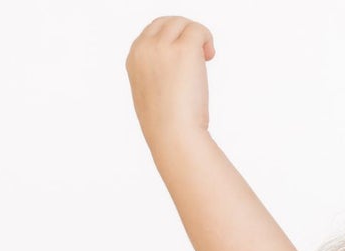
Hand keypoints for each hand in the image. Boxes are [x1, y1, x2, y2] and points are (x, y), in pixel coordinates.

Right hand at [126, 16, 215, 147]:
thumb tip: (178, 75)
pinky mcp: (184, 50)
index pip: (152, 32)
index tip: (185, 59)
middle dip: (185, 34)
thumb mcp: (152, 97)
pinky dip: (207, 38)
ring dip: (197, 36)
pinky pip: (198, 30)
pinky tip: (210, 56)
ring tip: (206, 56)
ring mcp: (163, 47)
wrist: (173, 135)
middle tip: (200, 56)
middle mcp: (145, 48)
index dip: (172, 39)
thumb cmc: (167, 127)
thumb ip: (158, 77)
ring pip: (182, 23)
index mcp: (135, 58)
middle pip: (167, 22)